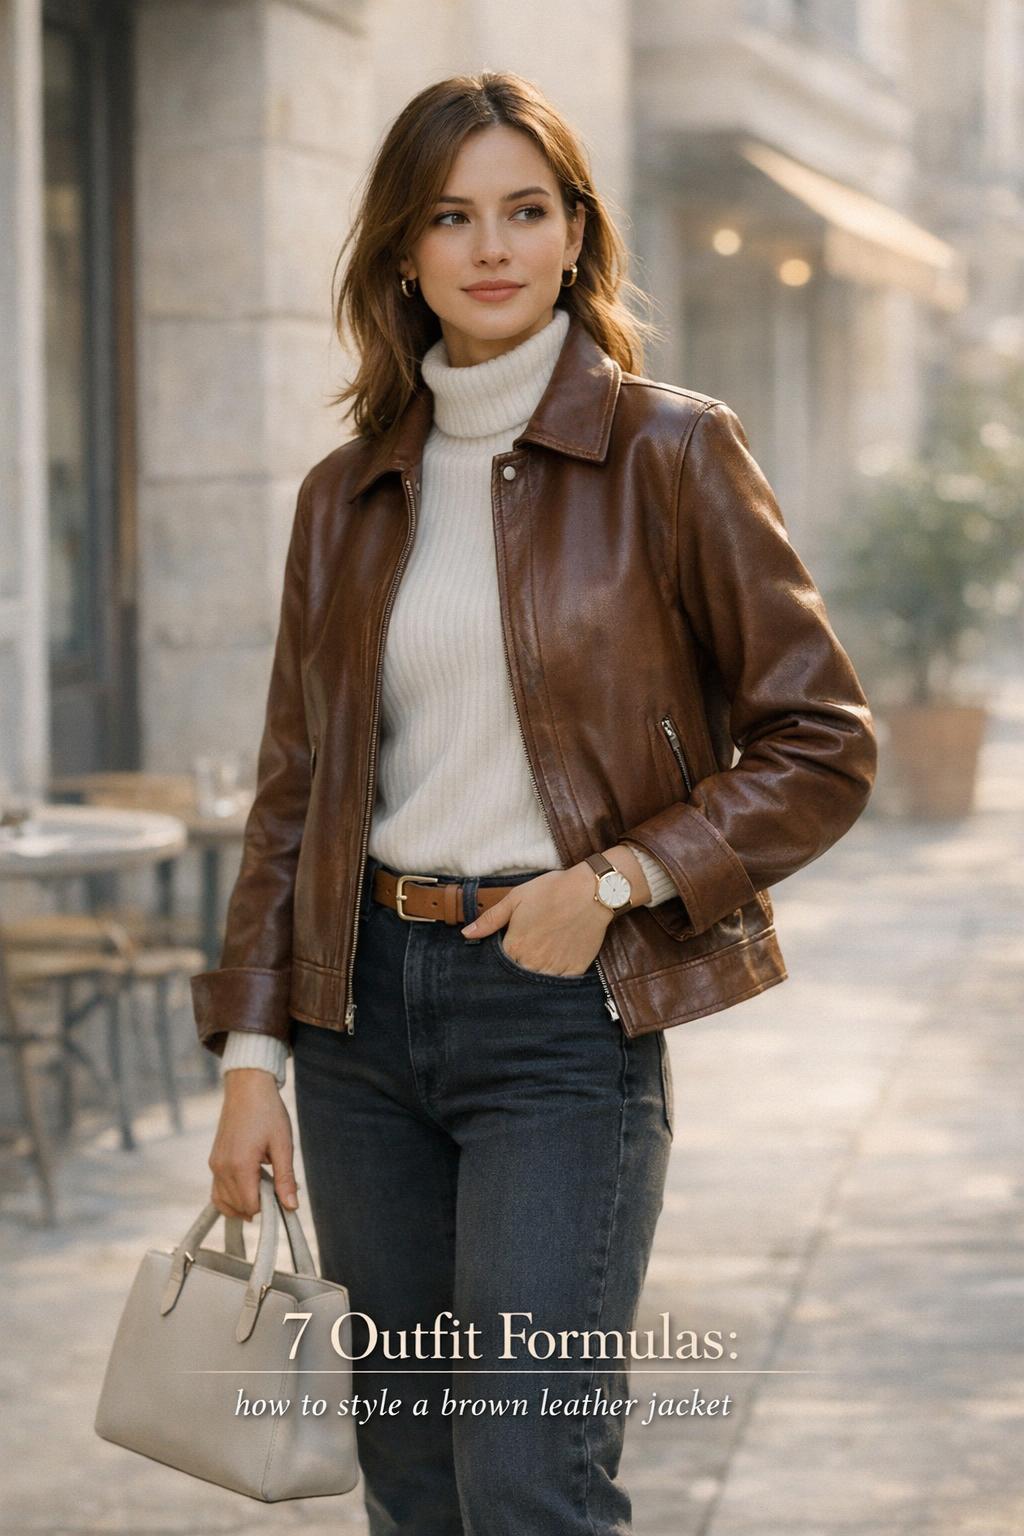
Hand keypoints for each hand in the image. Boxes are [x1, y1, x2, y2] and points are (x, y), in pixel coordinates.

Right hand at [209, 1069, 298, 1220]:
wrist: (247, 1088)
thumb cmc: (268, 1112)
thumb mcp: (283, 1145)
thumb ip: (285, 1179)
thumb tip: (291, 1207)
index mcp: (239, 1165)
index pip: (250, 1205)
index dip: (268, 1207)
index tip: (282, 1195)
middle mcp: (222, 1168)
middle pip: (237, 1206)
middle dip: (257, 1205)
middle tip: (275, 1187)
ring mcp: (215, 1165)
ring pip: (223, 1202)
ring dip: (243, 1204)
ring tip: (263, 1189)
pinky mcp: (213, 1161)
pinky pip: (217, 1190)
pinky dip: (230, 1197)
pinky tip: (248, 1189)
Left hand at [460, 863, 613, 976]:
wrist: (592, 891)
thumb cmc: (551, 890)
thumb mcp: (516, 898)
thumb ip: (490, 919)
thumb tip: (467, 934)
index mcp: (515, 946)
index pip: (499, 965)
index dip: (501, 960)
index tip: (506, 952)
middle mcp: (533, 962)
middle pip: (517, 977)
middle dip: (516, 970)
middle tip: (524, 955)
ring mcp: (554, 968)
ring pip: (538, 983)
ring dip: (534, 976)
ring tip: (538, 961)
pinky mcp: (575, 970)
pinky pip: (560, 983)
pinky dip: (555, 978)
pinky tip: (555, 965)